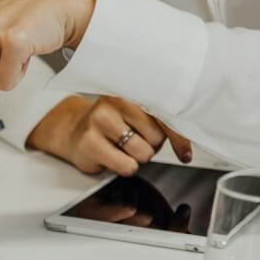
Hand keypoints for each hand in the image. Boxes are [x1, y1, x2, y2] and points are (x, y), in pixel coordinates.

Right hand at [27, 96, 192, 175]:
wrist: (73, 132)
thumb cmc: (110, 126)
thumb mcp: (137, 118)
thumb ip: (161, 126)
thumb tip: (186, 152)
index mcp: (131, 91)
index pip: (165, 115)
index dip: (178, 137)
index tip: (185, 153)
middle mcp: (116, 101)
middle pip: (157, 138)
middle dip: (150, 146)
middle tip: (133, 141)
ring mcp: (100, 120)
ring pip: (143, 153)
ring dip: (136, 158)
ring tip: (120, 148)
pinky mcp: (90, 142)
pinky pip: (126, 166)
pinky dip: (123, 167)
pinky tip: (110, 156)